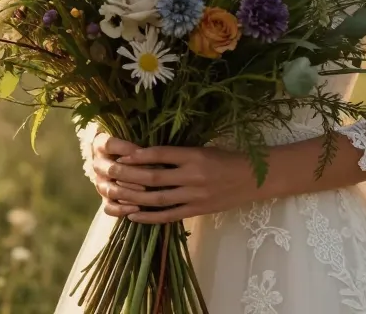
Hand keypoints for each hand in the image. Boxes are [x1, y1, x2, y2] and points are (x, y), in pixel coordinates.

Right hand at [90, 132, 145, 218]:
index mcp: (101, 145)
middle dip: (133, 174)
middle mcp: (98, 164)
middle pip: (112, 169)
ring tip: (146, 193)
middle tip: (151, 176)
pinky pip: (109, 207)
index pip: (110, 145)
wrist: (117, 158)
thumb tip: (155, 152)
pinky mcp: (104, 199)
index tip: (145, 151)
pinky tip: (137, 208)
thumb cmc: (130, 146)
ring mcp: (100, 183)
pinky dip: (122, 209)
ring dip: (129, 192)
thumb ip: (138, 144)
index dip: (127, 149)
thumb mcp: (131, 139)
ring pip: (110, 190)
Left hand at [94, 139, 261, 223]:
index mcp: (194, 155)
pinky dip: (149, 217)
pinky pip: (169, 216)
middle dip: (129, 176)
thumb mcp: (204, 149)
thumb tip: (148, 155)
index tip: (122, 155)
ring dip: (134, 197)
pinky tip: (133, 215)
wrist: (254, 179)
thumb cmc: (227, 159)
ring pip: (158, 198)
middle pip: (154, 177)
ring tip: (116, 194)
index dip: (139, 155)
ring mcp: (195, 195)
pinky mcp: (197, 210)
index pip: (161, 153)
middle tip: (111, 173)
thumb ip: (179, 154)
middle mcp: (193, 175)